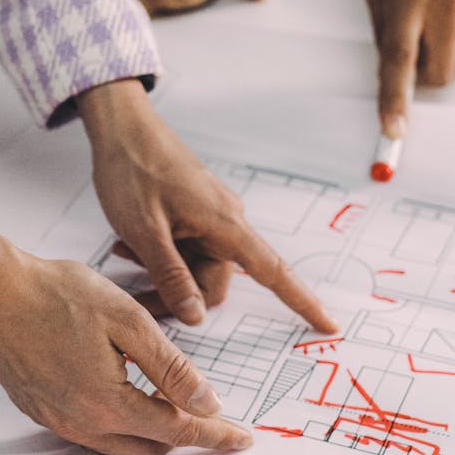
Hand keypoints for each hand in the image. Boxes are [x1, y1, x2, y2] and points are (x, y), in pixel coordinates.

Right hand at [0, 222, 253, 454]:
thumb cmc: (56, 294)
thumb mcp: (128, 320)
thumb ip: (171, 366)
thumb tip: (206, 401)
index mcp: (107, 402)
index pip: (177, 430)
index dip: (214, 434)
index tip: (240, 438)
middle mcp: (80, 423)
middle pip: (150, 449)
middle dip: (184, 436)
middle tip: (208, 413)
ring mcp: (56, 421)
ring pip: (119, 446)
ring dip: (150, 432)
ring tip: (170, 401)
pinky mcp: (40, 410)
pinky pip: (91, 433)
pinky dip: (118, 422)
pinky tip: (125, 391)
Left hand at [77, 79, 338, 332]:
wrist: (123, 127)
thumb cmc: (134, 171)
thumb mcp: (147, 231)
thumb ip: (171, 276)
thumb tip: (196, 317)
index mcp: (226, 226)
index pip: (274, 272)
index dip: (303, 302)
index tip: (331, 326)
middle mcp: (225, 223)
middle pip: (214, 283)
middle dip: (178, 297)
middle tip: (136, 293)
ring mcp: (209, 218)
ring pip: (194, 270)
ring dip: (164, 274)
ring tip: (126, 253)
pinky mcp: (193, 214)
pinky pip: (185, 251)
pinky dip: (161, 257)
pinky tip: (129, 246)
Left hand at [363, 0, 454, 137]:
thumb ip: (385, 29)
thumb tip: (392, 72)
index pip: (400, 61)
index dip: (396, 100)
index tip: (394, 129)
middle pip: (439, 73)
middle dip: (423, 76)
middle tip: (411, 50)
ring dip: (441, 52)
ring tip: (429, 14)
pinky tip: (449, 5)